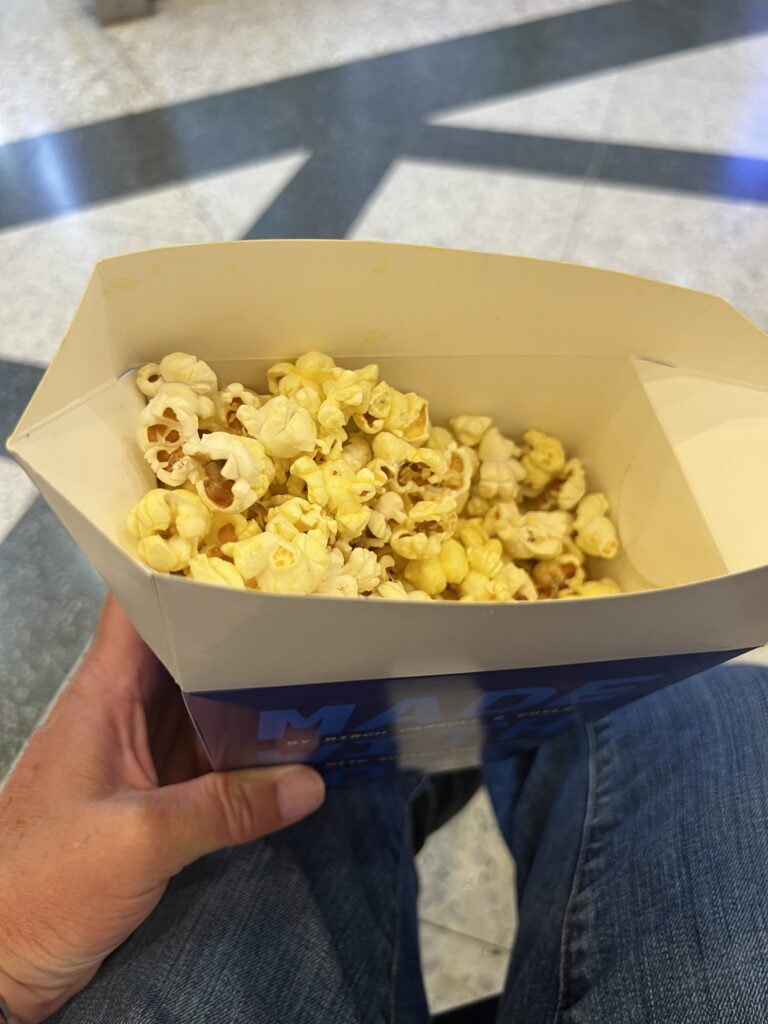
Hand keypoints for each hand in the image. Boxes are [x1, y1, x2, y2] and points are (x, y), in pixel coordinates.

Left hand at [0, 595, 324, 1022]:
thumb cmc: (40, 884)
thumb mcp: (139, 841)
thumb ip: (227, 809)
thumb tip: (310, 782)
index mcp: (103, 695)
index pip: (139, 606)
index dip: (186, 571)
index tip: (249, 550)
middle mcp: (123, 713)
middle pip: (187, 651)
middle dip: (244, 633)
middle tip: (313, 615)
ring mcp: (140, 756)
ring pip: (204, 705)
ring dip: (253, 696)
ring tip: (320, 673)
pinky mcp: (152, 798)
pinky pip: (209, 759)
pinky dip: (248, 752)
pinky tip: (293, 748)